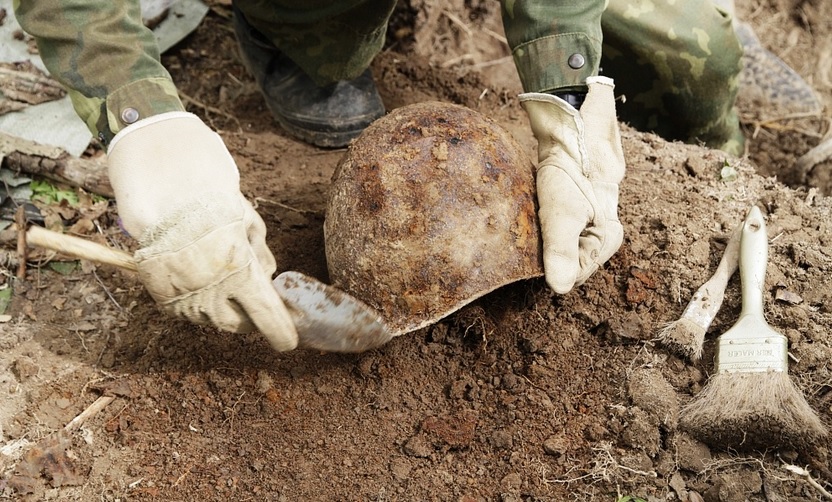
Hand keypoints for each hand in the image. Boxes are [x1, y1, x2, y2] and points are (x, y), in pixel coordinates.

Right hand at [107, 112, 297, 350]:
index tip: (288, 340)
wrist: (158, 182)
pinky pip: (184, 309)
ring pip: (210, 319)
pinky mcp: (159, 292)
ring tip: (221, 279)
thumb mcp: (248, 221)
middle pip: (238, 324)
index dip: (281, 332)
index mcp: (240, 271)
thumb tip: (270, 279)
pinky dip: (195, 300)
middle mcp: (212, 289)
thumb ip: (261, 255)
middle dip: (250, 316)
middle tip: (254, 301)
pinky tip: (198, 277)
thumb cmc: (211, 197)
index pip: (268, 317)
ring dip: (223, 308)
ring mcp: (182, 293)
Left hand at [520, 76, 625, 293]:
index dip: (550, 267)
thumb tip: (560, 288)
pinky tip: (526, 216)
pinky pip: (552, 225)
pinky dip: (537, 223)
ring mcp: (588, 217)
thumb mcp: (563, 212)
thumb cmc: (571, 169)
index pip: (574, 274)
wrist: (571, 123)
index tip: (530, 254)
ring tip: (524, 225)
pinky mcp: (573, 203)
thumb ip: (562, 249)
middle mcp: (600, 232)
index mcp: (607, 239)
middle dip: (543, 253)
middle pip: (566, 258)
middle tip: (524, 237)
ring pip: (557, 242)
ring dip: (538, 238)